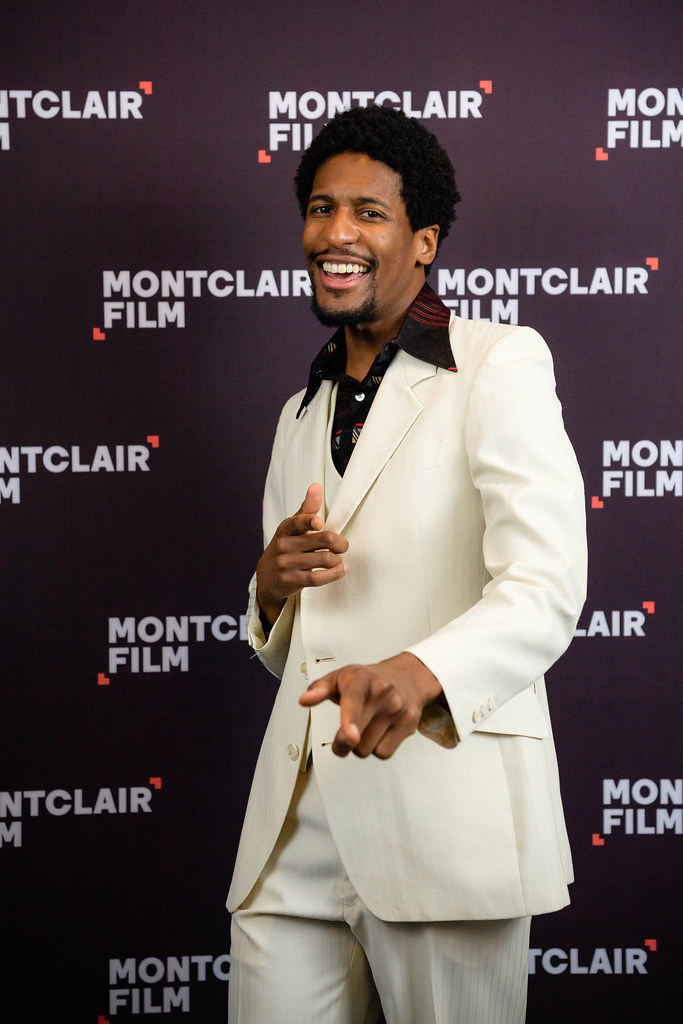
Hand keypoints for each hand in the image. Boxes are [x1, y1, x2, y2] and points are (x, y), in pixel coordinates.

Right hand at [256, 483, 348, 626]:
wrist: (267, 578)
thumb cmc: (286, 548)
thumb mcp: (292, 528)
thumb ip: (307, 509)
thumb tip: (316, 486)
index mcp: (285, 528)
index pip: (297, 521)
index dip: (310, 521)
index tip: (320, 523)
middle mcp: (284, 545)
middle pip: (322, 540)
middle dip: (340, 543)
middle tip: (343, 546)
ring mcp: (286, 564)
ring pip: (324, 559)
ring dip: (338, 560)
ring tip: (339, 560)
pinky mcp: (291, 581)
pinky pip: (318, 578)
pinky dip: (335, 573)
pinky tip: (341, 569)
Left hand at [299, 652, 442, 758]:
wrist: (407, 677)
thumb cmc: (368, 680)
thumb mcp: (341, 678)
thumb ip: (319, 689)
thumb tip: (304, 700)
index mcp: (361, 678)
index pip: (354, 700)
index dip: (350, 720)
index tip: (350, 737)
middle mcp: (383, 692)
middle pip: (356, 738)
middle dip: (343, 742)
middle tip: (344, 734)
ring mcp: (398, 709)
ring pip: (368, 750)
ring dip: (361, 746)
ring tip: (366, 727)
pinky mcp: (409, 724)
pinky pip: (384, 753)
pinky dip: (377, 748)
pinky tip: (379, 732)